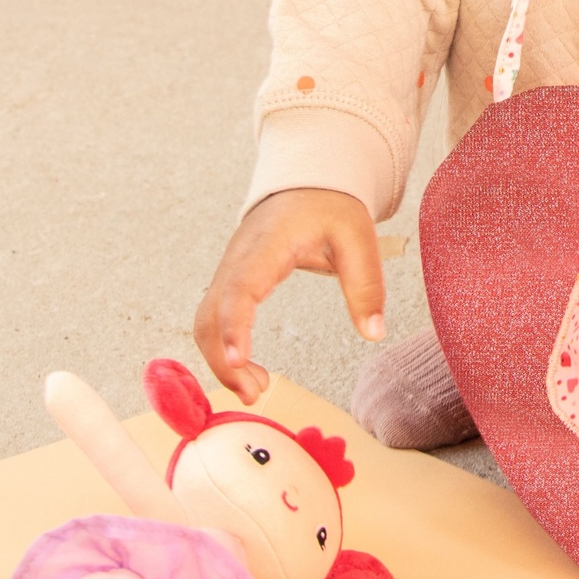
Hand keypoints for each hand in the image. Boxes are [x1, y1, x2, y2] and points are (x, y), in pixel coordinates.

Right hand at [194, 189, 385, 403]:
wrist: (307, 183)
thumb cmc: (331, 207)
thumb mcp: (358, 238)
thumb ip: (366, 285)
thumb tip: (374, 333)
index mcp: (266, 247)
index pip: (239, 289)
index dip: (234, 326)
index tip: (239, 360)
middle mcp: (237, 261)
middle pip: (209, 315)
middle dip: (222, 359)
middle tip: (254, 394)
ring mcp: (229, 272)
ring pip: (205, 321)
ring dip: (220, 360)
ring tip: (255, 390)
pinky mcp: (231, 282)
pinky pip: (213, 319)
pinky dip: (223, 348)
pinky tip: (249, 371)